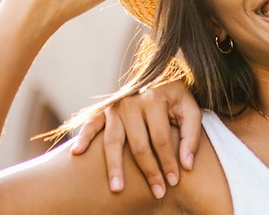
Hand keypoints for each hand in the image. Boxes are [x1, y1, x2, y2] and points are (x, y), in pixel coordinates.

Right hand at [71, 80, 201, 198]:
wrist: (161, 76)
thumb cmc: (177, 99)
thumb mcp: (191, 111)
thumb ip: (191, 136)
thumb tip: (186, 165)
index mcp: (154, 100)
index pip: (161, 139)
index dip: (168, 162)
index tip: (173, 182)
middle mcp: (132, 101)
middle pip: (138, 144)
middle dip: (148, 171)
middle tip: (157, 192)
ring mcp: (115, 106)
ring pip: (112, 141)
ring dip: (114, 166)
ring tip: (117, 189)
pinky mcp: (103, 109)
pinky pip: (91, 124)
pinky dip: (83, 138)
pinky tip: (77, 153)